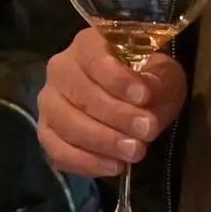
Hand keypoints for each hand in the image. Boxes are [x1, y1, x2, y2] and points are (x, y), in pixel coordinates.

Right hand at [39, 25, 187, 178]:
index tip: (144, 96)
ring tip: (135, 152)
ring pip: (67, 124)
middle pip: (80, 94)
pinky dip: (87, 162)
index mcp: (87, 45)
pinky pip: (58, 151)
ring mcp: (50, 103)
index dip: (118, 79)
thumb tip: (147, 93)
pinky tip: (115, 166)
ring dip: (103, 141)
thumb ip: (158, 81)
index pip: (94, 58)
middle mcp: (60, 70)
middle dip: (116, 115)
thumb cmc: (147, 83)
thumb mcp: (163, 75)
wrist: (134, 104)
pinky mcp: (47, 133)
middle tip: (148, 130)